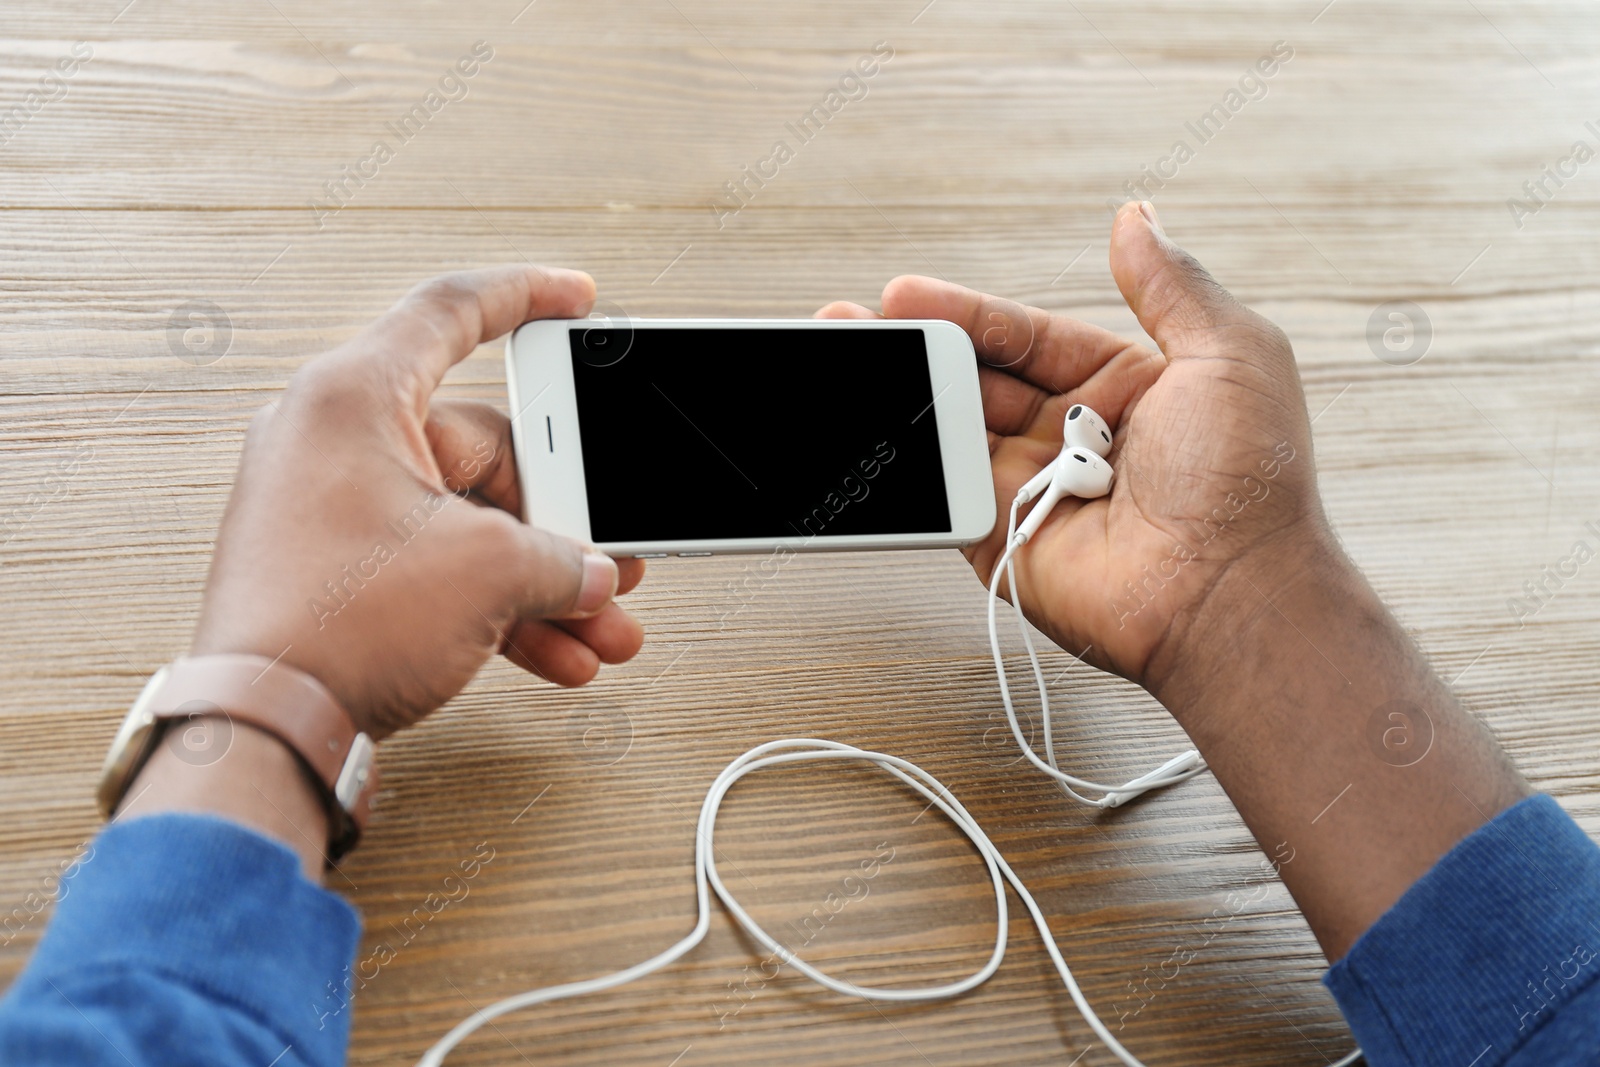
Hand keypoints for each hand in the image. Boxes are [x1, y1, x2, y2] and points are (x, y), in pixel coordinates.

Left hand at [188, 266, 646, 739]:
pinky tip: (557, 651)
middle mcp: (337, 441)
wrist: (262, 728)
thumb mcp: (489, 572)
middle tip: (614, 548)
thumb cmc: (335, 627)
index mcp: (356, 396)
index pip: (451, 311)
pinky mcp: (339, 573)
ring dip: (543, 580)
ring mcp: (335, 509)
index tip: (578, 298)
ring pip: (469, 524)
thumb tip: (592, 571)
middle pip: (484, 449)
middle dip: (564, 515)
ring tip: (602, 623)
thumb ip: (561, 556)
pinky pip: (439, 569)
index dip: (527, 295)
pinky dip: (497, 607)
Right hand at [823, 205, 1527, 958]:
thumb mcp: (1229, 354)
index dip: (968, 312)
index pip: (1027, 334)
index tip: (906, 292)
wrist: (1228, 593)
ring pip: (950, 428)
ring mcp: (1032, 488)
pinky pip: (940, 490)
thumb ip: (1170, 285)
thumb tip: (1137, 219)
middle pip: (976, 377)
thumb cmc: (1248, 482)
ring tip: (840, 359)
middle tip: (858, 323)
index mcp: (1124, 387)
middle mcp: (1073, 436)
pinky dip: (903, 460)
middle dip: (916, 348)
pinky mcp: (1000, 539)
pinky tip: (867, 426)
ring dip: (898, 395)